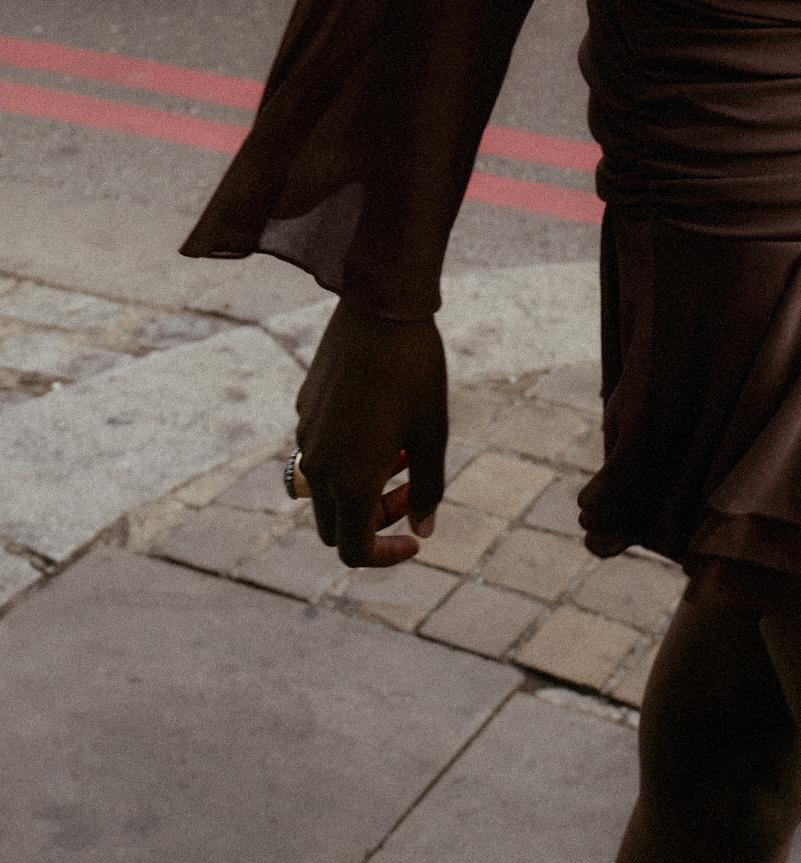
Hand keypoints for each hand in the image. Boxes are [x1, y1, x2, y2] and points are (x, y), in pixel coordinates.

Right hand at [294, 299, 447, 567]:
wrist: (381, 307)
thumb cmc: (415, 372)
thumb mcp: (433, 433)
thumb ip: (428, 488)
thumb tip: (423, 529)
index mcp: (350, 481)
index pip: (353, 550)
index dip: (385, 555)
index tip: (415, 539)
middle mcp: (317, 465)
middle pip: (336, 525)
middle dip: (374, 519)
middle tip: (411, 484)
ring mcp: (305, 435)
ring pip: (327, 487)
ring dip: (362, 484)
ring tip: (402, 447)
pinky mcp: (304, 407)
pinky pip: (320, 449)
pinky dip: (349, 454)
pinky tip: (380, 417)